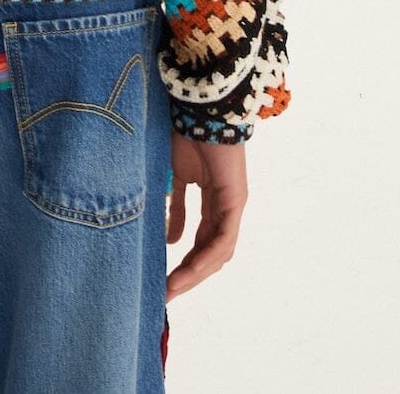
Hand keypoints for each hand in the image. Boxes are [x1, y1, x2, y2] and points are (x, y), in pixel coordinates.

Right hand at [165, 130, 247, 299]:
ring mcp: (232, 204)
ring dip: (195, 271)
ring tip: (173, 286)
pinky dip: (207, 256)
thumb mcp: (174, 175)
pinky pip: (223, 237)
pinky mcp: (234, 200)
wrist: (200, 108)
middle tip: (167, 291)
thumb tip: (168, 238)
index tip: (164, 277)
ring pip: (217, 250)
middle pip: (209, 250)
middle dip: (189, 273)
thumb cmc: (183, 132)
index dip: (185, 260)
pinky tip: (189, 269)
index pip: (201, 239)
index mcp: (210, 197)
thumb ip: (173, 206)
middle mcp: (224, 204)